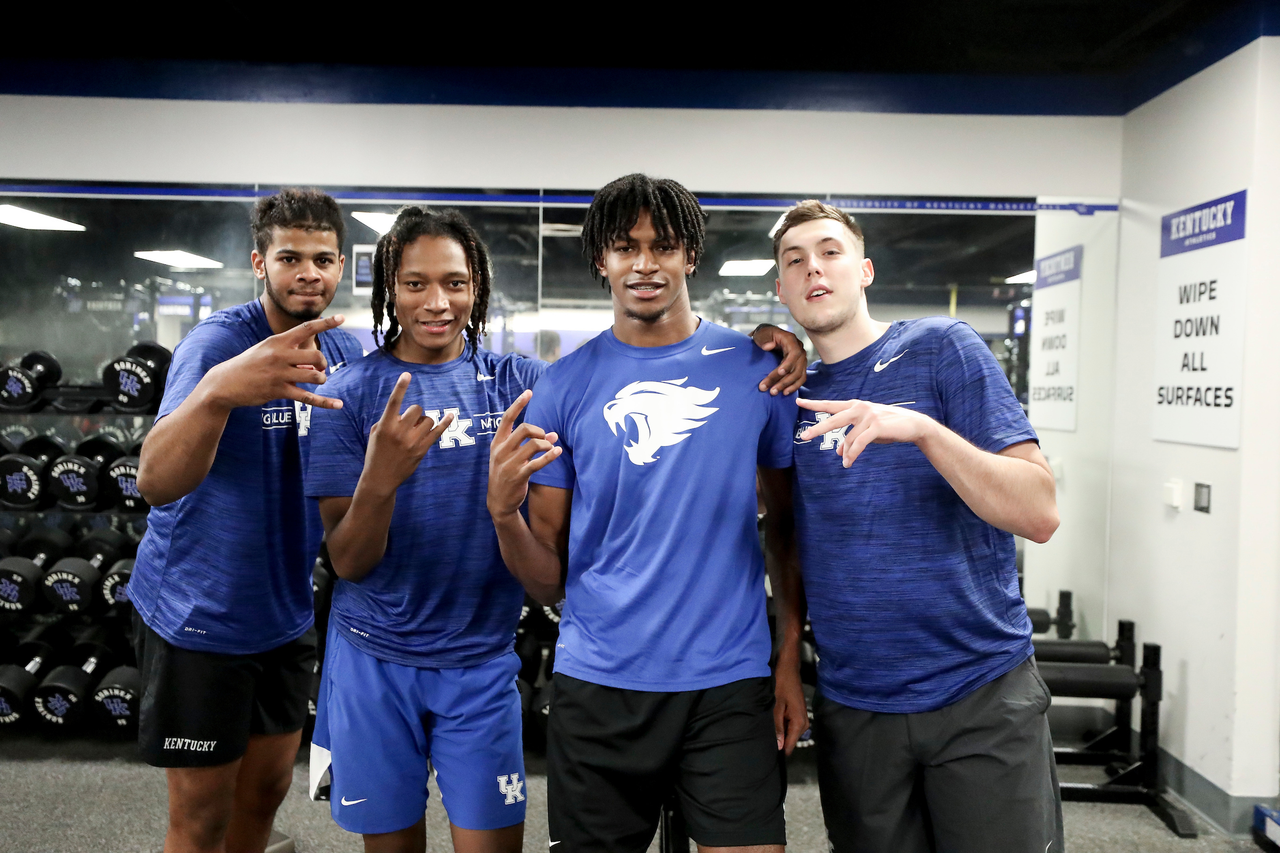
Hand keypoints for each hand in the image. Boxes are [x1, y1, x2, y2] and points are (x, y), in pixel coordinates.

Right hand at [207, 315, 346, 409]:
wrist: (224, 383)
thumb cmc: (249, 364)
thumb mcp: (266, 350)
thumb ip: (289, 353)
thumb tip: (313, 364)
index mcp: (277, 341)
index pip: (306, 328)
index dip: (326, 323)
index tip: (342, 318)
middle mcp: (279, 355)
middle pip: (316, 355)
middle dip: (323, 363)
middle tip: (319, 368)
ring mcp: (279, 373)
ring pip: (314, 376)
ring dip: (321, 379)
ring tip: (317, 380)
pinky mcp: (278, 391)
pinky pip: (307, 397)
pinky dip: (325, 402)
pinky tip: (338, 405)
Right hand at [363, 373, 453, 492]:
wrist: (380, 478)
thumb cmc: (376, 453)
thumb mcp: (375, 434)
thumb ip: (388, 420)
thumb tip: (403, 412)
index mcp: (385, 426)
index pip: (393, 402)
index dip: (400, 387)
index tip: (407, 374)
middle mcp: (399, 432)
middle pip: (416, 409)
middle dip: (415, 412)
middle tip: (409, 422)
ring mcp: (412, 442)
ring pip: (428, 419)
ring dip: (424, 421)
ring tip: (416, 430)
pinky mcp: (422, 450)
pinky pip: (437, 432)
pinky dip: (445, 423)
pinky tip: (450, 415)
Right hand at [487, 390, 560, 519]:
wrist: (499, 501)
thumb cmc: (506, 474)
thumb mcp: (509, 456)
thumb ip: (527, 443)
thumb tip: (553, 434)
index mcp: (497, 443)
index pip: (507, 418)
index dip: (518, 404)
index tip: (529, 392)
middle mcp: (501, 451)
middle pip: (524, 428)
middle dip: (539, 430)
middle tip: (545, 437)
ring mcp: (509, 464)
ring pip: (533, 444)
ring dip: (546, 444)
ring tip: (551, 448)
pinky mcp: (519, 476)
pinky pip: (537, 462)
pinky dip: (550, 456)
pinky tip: (558, 452)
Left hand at [751, 324, 806, 394]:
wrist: (767, 337)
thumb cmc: (763, 335)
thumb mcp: (761, 334)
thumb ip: (763, 339)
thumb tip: (768, 346)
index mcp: (790, 340)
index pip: (794, 353)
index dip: (788, 364)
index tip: (779, 373)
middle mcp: (799, 349)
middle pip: (796, 367)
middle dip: (783, 380)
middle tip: (771, 390)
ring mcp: (801, 359)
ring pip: (799, 375)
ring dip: (787, 385)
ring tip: (774, 392)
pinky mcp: (799, 367)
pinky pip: (801, 378)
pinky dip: (794, 386)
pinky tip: (785, 393)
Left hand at [773, 654, 807, 754]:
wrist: (789, 670)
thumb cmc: (782, 686)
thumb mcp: (777, 707)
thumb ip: (778, 727)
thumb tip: (779, 746)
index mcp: (799, 723)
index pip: (790, 745)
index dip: (780, 751)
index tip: (768, 755)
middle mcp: (804, 724)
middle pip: (790, 741)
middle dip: (778, 741)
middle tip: (762, 741)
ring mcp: (802, 719)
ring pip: (789, 734)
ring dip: (779, 733)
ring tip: (765, 732)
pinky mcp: (798, 715)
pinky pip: (790, 726)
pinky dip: (782, 726)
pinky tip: (772, 723)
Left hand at [798, 397, 935, 467]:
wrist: (913, 425)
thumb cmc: (888, 427)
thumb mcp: (867, 431)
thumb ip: (852, 437)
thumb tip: (839, 452)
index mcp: (855, 406)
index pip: (831, 405)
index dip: (814, 404)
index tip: (798, 402)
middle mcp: (860, 408)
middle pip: (833, 419)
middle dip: (818, 428)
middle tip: (804, 437)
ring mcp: (868, 415)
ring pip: (849, 438)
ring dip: (847, 453)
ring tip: (846, 464)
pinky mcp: (877, 425)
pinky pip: (859, 443)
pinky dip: (853, 454)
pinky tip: (849, 462)